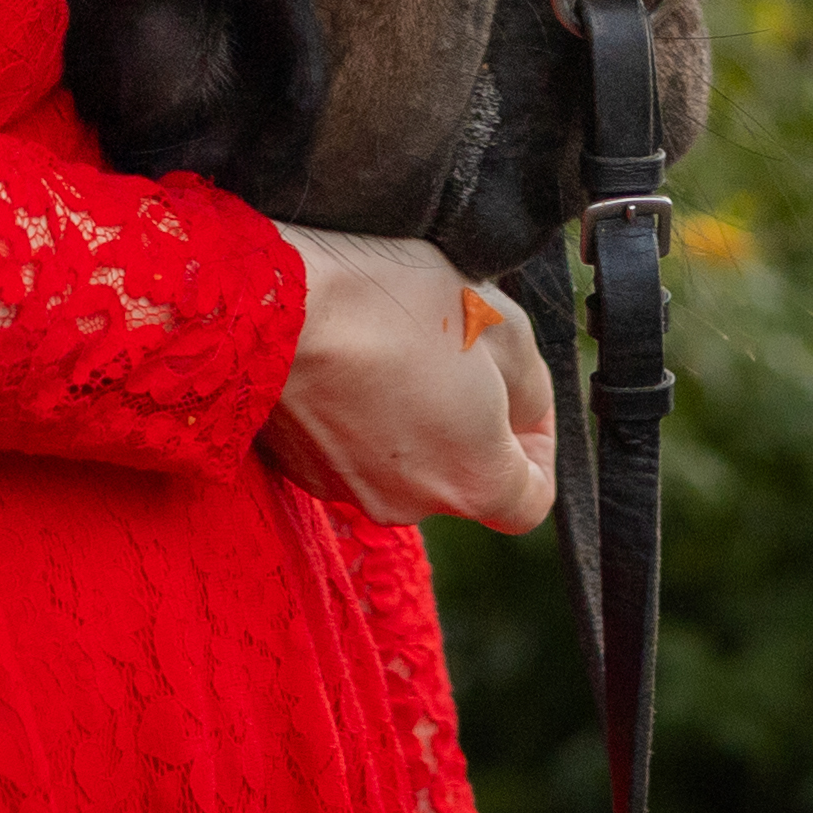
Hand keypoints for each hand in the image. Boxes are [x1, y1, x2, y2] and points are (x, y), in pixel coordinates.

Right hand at [262, 225, 558, 532]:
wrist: (274, 307)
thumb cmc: (390, 306)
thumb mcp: (499, 323)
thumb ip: (529, 385)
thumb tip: (518, 412)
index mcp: (473, 480)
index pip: (530, 500)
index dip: (538, 447)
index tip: (521, 401)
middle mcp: (413, 506)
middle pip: (462, 475)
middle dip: (470, 420)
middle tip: (454, 350)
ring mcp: (351, 493)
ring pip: (404, 461)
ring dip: (412, 415)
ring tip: (396, 345)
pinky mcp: (301, 471)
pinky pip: (350, 450)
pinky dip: (358, 415)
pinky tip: (350, 359)